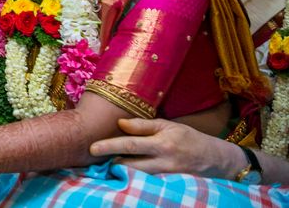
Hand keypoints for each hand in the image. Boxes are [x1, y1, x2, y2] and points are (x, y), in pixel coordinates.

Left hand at [89, 118, 244, 178]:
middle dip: (110, 163)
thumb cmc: (190, 139)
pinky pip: (148, 184)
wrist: (218, 160)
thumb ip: (143, 126)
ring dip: (121, 173)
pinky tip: (125, 177)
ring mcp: (168, 177)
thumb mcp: (169, 126)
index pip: (130, 145)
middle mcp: (165, 162)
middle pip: (130, 165)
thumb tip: (120, 124)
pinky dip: (135, 180)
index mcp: (162, 143)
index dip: (109, 146)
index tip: (92, 148)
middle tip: (95, 159)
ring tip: (107, 167)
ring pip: (138, 177)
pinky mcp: (171, 186)